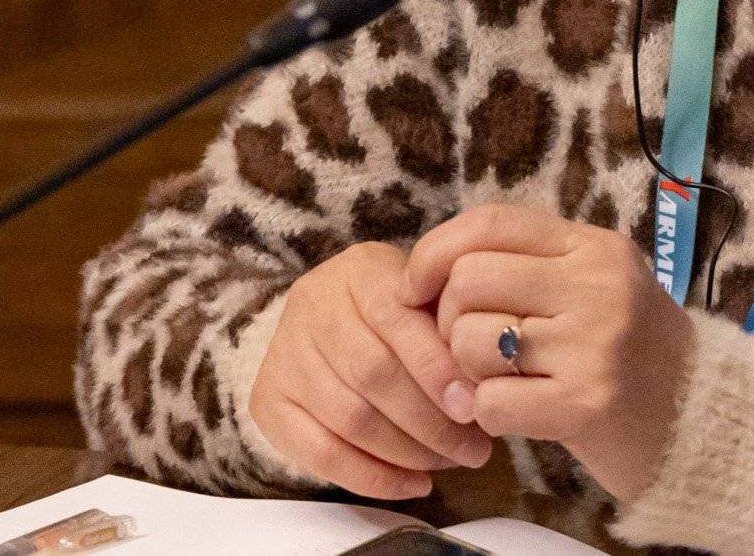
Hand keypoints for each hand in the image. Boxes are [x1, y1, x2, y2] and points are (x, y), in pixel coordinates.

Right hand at [250, 240, 495, 498]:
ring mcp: (284, 354)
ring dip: (408, 453)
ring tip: (450, 463)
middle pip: (372, 374)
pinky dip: (372, 478)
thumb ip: (452, 328)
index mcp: (360, 270)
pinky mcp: (267, 402)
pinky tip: (413, 483)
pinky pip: (320, 455)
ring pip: (349, 419)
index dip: (437, 368)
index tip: (474, 405)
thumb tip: (486, 384)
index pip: (396, 319)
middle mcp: (312, 305)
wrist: (328, 321)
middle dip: (431, 421)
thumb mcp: (427, 298)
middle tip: (474, 449)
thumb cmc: (398, 314)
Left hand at [400, 204, 697, 502]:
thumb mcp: (596, 285)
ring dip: (468, 372)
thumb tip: (431, 271)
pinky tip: (516, 414)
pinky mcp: (584, 405)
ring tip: (504, 381)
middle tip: (472, 349)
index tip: (414, 287)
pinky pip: (488, 401)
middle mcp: (597, 285)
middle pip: (468, 281)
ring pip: (470, 341)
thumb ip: (528, 267)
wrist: (699, 422)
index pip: (490, 223)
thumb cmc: (630, 352)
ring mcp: (593, 345)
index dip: (435, 252)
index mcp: (595, 247)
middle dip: (447, 320)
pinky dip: (486, 414)